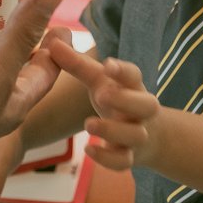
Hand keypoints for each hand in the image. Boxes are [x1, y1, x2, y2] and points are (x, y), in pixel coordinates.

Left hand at [48, 41, 160, 172]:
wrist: (149, 136)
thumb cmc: (117, 100)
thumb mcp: (99, 81)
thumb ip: (76, 63)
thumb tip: (53, 40)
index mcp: (132, 87)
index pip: (134, 75)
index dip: (123, 70)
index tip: (108, 64)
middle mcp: (140, 110)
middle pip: (146, 104)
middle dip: (125, 100)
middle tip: (101, 94)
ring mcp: (138, 134)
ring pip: (136, 135)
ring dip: (112, 130)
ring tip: (88, 125)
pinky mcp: (130, 156)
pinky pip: (124, 162)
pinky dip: (107, 159)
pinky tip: (88, 150)